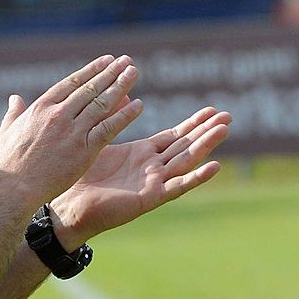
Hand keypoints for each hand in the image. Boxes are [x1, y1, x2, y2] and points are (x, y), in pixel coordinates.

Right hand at [0, 55, 144, 205]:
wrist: (16, 188)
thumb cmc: (9, 162)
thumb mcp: (7, 131)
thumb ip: (14, 112)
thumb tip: (15, 98)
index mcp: (41, 107)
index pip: (71, 82)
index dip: (91, 70)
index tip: (106, 60)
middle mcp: (59, 114)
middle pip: (90, 88)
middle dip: (111, 72)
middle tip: (126, 60)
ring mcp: (73, 131)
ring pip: (102, 103)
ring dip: (120, 86)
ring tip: (134, 72)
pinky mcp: (85, 150)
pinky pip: (109, 128)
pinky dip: (125, 115)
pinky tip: (139, 105)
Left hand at [50, 107, 230, 247]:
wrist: (70, 204)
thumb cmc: (82, 176)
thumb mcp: (100, 139)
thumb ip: (113, 118)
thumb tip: (123, 94)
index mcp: (142, 154)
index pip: (174, 136)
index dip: (193, 123)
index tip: (212, 109)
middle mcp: (152, 168)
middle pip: (185, 146)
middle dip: (206, 130)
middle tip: (228, 115)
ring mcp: (153, 183)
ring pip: (186, 160)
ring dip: (206, 145)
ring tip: (225, 130)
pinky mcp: (150, 198)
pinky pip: (177, 187)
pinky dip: (196, 177)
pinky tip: (215, 166)